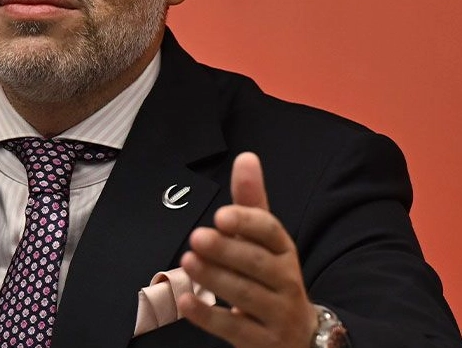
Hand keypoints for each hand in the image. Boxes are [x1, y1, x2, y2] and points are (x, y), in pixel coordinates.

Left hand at [177, 152, 316, 347]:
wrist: (301, 337)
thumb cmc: (273, 278)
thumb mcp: (265, 241)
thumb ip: (251, 202)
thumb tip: (246, 157)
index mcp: (284, 251)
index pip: (271, 232)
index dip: (248, 222)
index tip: (222, 215)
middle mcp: (286, 281)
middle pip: (258, 264)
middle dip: (227, 250)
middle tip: (197, 237)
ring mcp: (276, 314)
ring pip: (246, 295)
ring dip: (215, 278)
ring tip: (188, 261)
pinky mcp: (262, 342)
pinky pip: (235, 329)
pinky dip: (209, 316)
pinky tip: (185, 302)